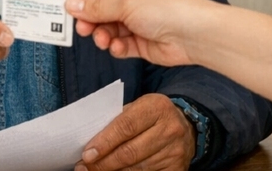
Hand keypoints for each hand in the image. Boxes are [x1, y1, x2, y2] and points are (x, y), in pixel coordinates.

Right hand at [65, 0, 214, 66]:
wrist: (196, 35)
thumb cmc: (169, 9)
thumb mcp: (127, 3)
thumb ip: (98, 6)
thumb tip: (73, 3)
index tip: (65, 4)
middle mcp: (140, 1)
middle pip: (106, 10)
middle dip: (92, 19)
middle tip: (80, 28)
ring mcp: (143, 23)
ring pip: (112, 29)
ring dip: (104, 34)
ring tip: (102, 39)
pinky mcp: (145, 43)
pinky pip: (123, 45)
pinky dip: (117, 46)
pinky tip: (117, 47)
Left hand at [77, 93, 195, 170]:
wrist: (187, 126)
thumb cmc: (152, 116)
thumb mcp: (138, 108)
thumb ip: (117, 121)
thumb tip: (90, 143)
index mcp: (156, 107)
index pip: (125, 126)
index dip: (104, 142)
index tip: (86, 154)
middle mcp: (169, 129)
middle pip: (129, 152)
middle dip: (103, 163)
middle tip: (84, 168)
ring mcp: (175, 151)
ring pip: (137, 169)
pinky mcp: (177, 169)